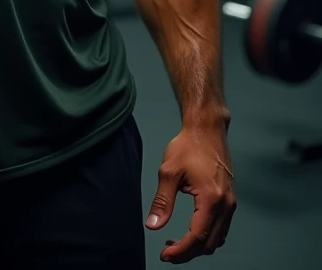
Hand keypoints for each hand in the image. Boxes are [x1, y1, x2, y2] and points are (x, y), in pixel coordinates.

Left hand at [145, 125, 236, 262]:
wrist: (207, 129)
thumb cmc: (188, 145)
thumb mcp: (169, 171)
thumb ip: (162, 201)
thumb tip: (153, 226)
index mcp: (212, 198)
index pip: (197, 236)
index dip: (180, 251)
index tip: (164, 255)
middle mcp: (226, 204)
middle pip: (209, 243)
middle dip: (188, 252)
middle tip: (167, 252)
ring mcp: (230, 203)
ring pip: (217, 239)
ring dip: (197, 246)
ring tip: (175, 244)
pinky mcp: (229, 200)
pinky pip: (221, 229)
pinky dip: (207, 237)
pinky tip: (191, 232)